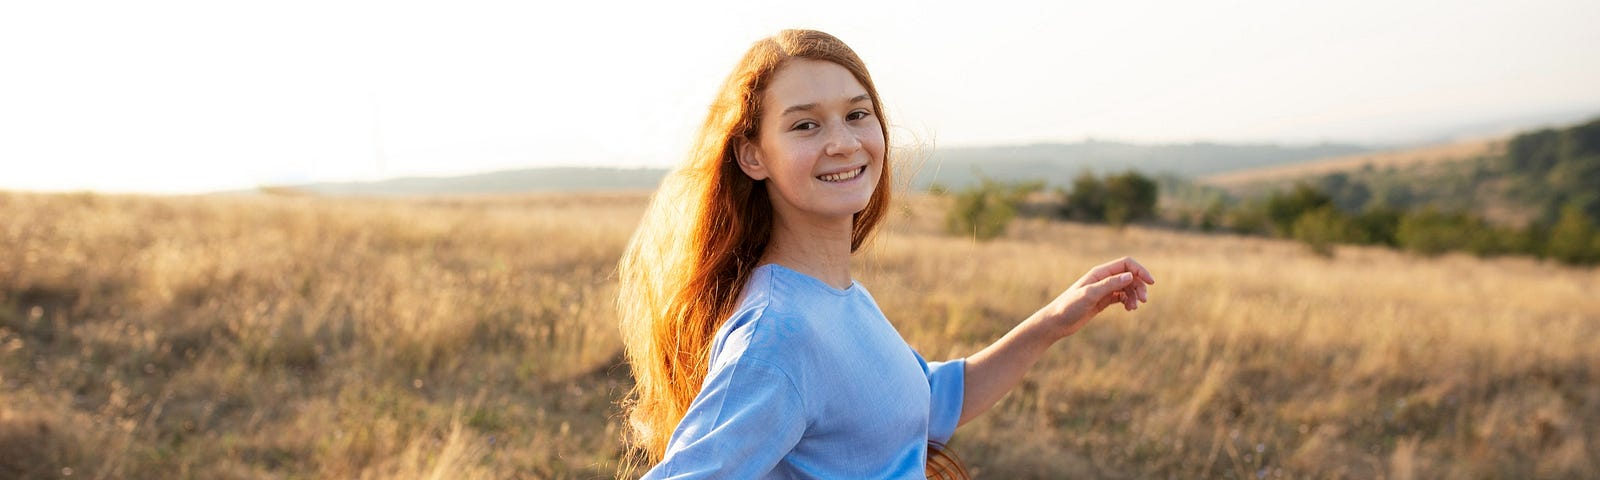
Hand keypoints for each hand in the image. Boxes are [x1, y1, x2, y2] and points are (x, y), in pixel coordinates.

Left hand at [1033, 256, 1154, 339]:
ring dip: (1135, 296)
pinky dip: (1128, 301)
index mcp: (1100, 273)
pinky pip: (1122, 297)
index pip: (1126, 264)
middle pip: (1130, 276)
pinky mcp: (1103, 301)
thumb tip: (1130, 276)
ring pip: (1127, 288)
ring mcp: (1103, 290)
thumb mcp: (1090, 294)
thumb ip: (1110, 285)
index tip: (1151, 283)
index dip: (1140, 271)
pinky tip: (1129, 309)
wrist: (1057, 322)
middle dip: (1139, 286)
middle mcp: (1103, 279)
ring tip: (1133, 308)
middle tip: (1143, 301)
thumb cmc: (1069, 306)